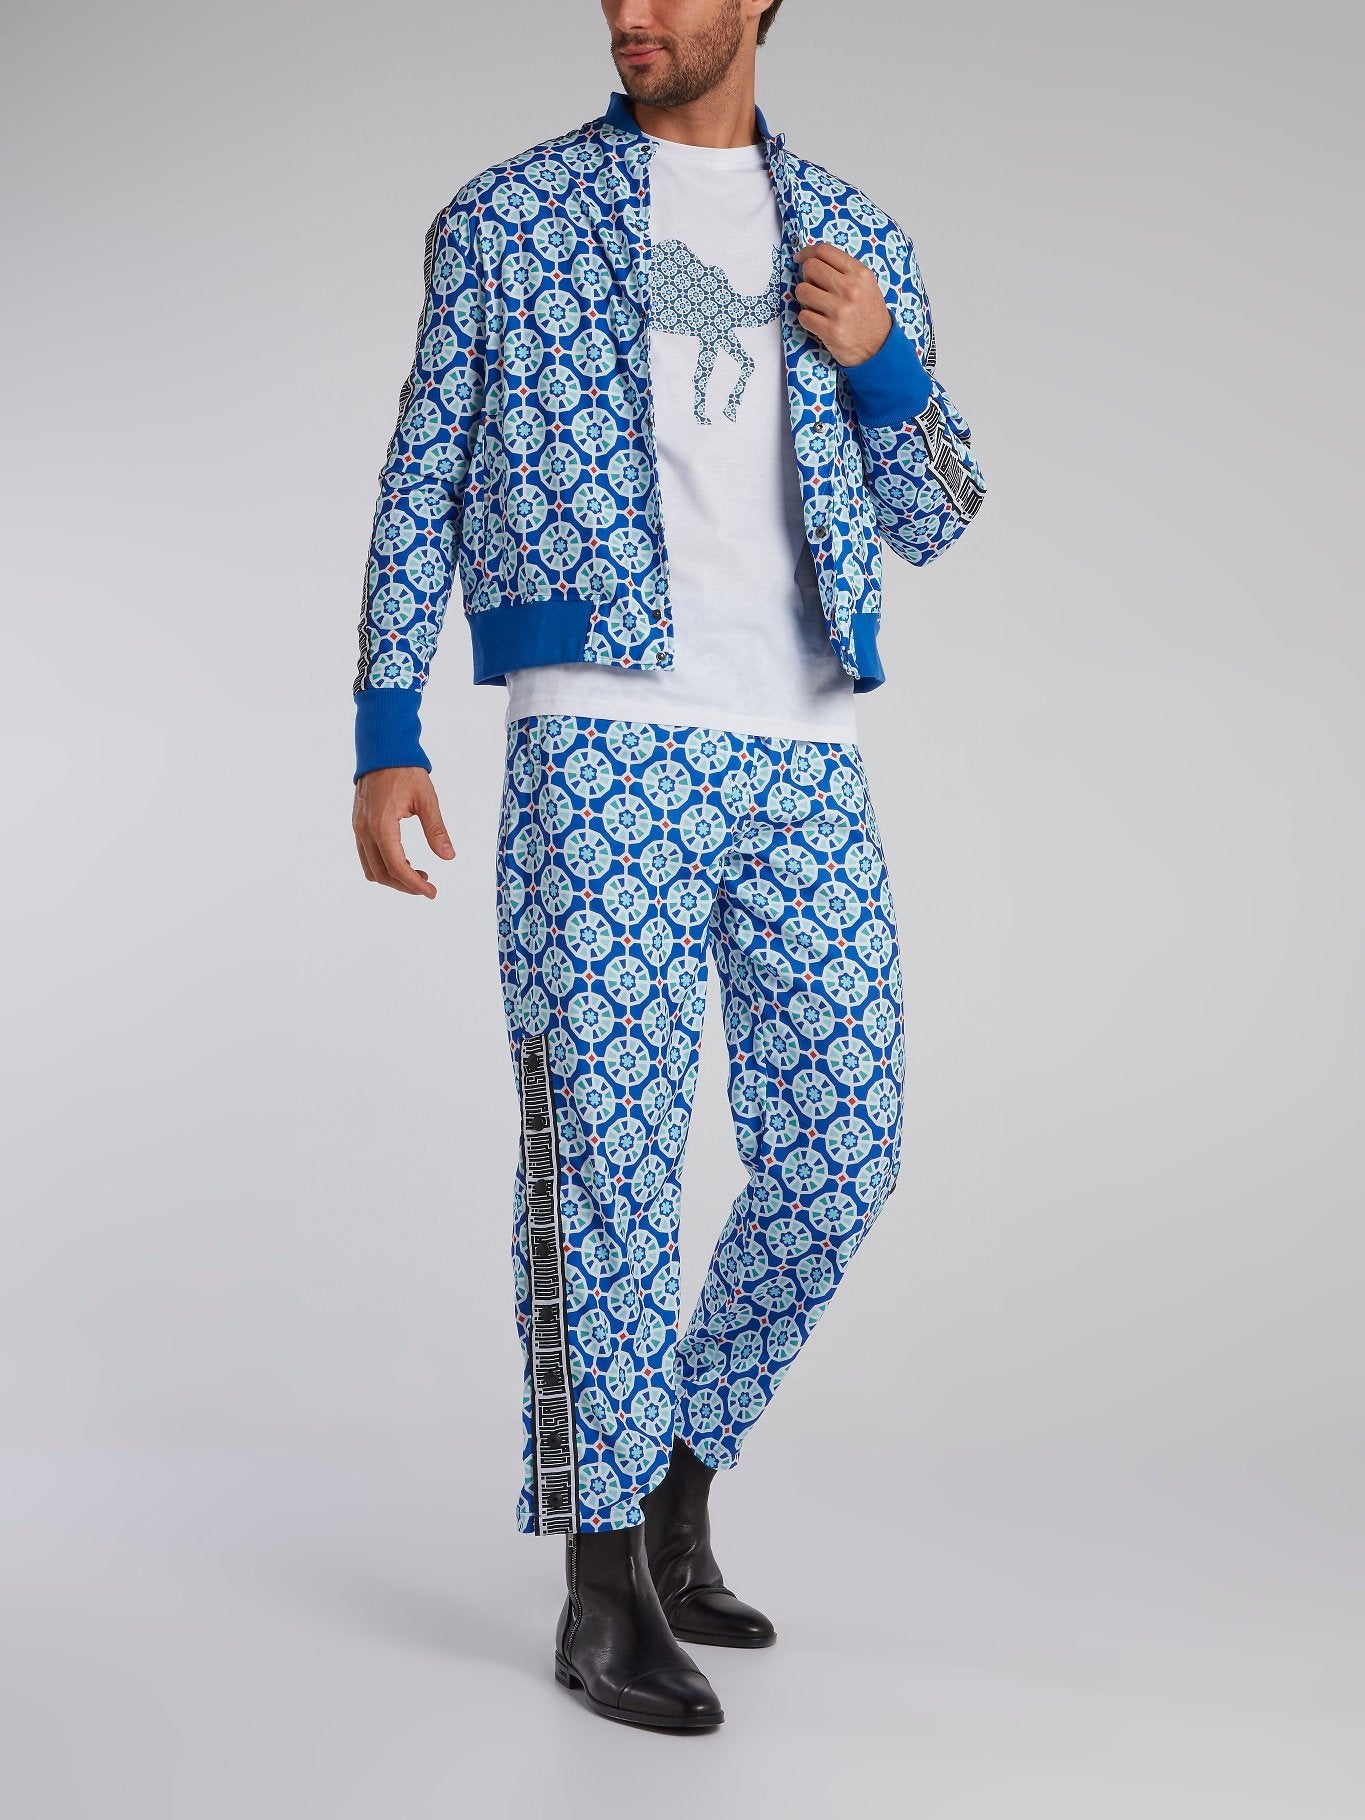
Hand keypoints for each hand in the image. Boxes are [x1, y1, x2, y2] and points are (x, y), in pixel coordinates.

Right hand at [352, 766, 455, 897]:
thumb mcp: (427, 799)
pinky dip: (384, 866)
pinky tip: (405, 861)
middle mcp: (365, 830)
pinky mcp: (358, 825)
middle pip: (381, 874)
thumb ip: (436, 829)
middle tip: (428, 887)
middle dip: (405, 885)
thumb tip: (448, 857)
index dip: (414, 884)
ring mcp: (358, 828)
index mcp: (381, 824)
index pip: (396, 866)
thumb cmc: (405, 770)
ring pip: (371, 868)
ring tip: (419, 875)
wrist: (382, 749)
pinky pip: (367, 856)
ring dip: (393, 878)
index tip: (432, 892)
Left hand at [793, 240, 893, 367]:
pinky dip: (807, 319)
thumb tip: (813, 260)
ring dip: (804, 299)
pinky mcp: (830, 330)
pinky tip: (818, 322)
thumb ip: (844, 270)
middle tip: (812, 287)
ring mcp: (840, 310)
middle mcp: (850, 289)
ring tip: (816, 306)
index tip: (800, 259)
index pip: (824, 251)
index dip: (806, 252)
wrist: (879, 347)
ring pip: (802, 291)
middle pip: (810, 268)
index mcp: (860, 273)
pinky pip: (803, 315)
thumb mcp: (866, 285)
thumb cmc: (869, 314)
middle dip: (806, 277)